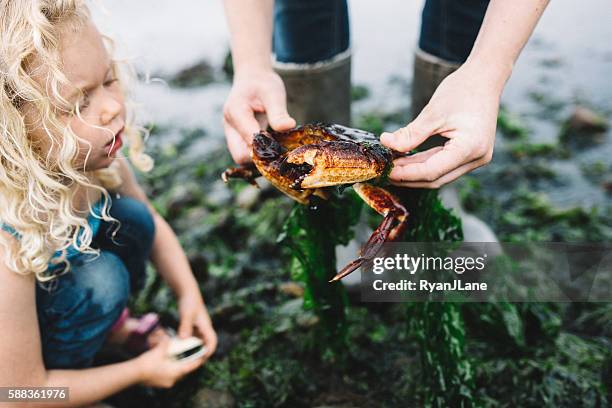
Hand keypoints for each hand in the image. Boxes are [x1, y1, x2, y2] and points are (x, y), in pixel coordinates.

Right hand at [135, 336, 203, 387]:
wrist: (134, 373)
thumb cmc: (148, 362)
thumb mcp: (160, 349)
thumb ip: (167, 342)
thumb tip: (168, 336)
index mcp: (176, 372)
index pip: (191, 366)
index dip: (198, 360)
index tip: (203, 355)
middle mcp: (173, 379)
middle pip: (185, 371)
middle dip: (189, 363)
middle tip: (193, 355)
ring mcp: (166, 383)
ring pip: (177, 374)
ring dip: (180, 366)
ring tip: (182, 358)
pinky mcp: (160, 383)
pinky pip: (170, 376)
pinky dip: (172, 369)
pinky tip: (170, 362)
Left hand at [177, 290, 217, 359]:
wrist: (187, 292)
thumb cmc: (189, 302)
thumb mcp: (186, 315)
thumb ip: (185, 327)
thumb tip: (184, 340)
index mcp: (206, 326)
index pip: (212, 341)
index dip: (209, 351)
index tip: (202, 359)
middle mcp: (204, 328)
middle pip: (206, 344)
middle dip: (201, 354)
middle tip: (192, 363)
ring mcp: (199, 327)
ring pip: (199, 342)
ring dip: (194, 350)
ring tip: (185, 358)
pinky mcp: (193, 326)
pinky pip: (192, 338)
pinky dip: (188, 344)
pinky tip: (179, 348)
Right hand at [223, 68, 295, 163]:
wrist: (252, 80)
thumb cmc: (263, 84)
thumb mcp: (274, 93)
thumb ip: (278, 112)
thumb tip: (289, 126)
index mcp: (236, 112)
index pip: (249, 140)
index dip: (266, 147)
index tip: (283, 148)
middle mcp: (229, 125)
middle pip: (240, 155)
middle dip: (260, 158)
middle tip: (279, 152)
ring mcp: (231, 133)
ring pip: (241, 157)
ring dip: (259, 158)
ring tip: (277, 149)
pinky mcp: (237, 138)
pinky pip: (245, 153)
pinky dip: (258, 154)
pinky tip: (272, 148)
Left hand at [380, 62, 502, 187]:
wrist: (485, 78)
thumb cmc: (462, 90)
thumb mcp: (433, 112)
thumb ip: (411, 133)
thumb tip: (387, 143)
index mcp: (470, 147)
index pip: (432, 171)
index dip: (406, 174)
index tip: (386, 171)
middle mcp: (477, 158)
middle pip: (436, 178)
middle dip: (409, 177)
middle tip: (385, 172)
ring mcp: (476, 158)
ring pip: (440, 174)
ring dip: (416, 172)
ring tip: (393, 166)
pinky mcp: (471, 154)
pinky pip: (445, 165)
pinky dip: (425, 164)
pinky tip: (407, 161)